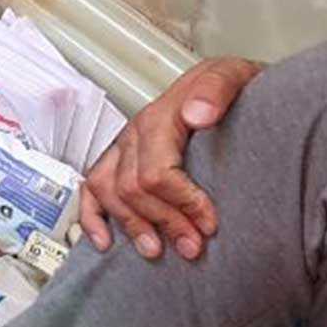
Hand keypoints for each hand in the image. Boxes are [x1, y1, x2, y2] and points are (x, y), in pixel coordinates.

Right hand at [80, 55, 262, 261]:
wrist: (229, 86)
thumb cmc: (235, 89)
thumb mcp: (235, 76)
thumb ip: (217, 90)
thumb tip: (197, 114)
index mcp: (161, 115)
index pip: (156, 171)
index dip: (182, 203)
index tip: (208, 224)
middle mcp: (136, 132)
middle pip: (132, 187)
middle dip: (164, 222)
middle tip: (193, 246)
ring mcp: (124, 146)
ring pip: (108, 191)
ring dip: (132, 225)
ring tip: (158, 249)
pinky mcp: (120, 158)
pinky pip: (91, 187)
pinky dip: (93, 216)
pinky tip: (106, 239)